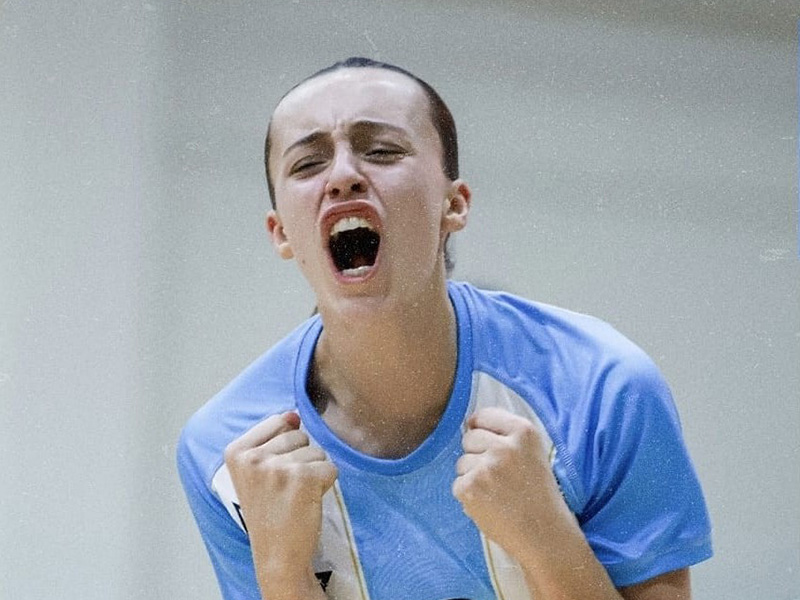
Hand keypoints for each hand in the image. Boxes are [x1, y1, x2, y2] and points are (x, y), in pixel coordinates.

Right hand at [224, 411, 336, 598]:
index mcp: (236, 451)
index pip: (279, 422)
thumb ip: (272, 438)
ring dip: (314, 473)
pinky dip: (327, 484)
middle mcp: (253, 457)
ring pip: (317, 451)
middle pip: (299, 435)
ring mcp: (278, 467)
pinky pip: (331, 467)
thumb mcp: (256, 473)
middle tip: (285, 489)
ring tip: (296, 496)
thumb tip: (294, 414)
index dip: (284, 448)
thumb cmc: (269, 513)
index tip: (273, 476)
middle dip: (300, 460)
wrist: (276, 555)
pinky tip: (308, 502)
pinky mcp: (303, 478)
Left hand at [452, 407, 574, 562]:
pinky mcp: (470, 487)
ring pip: (461, 462)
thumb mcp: (534, 453)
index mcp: (524, 431)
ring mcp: (486, 467)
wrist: (545, 535)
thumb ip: (506, 436)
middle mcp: (504, 446)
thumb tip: (470, 424)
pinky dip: (468, 496)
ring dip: (472, 477)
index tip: (487, 443)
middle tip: (497, 476)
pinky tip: (489, 505)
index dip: (481, 429)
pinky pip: (457, 484)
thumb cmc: (540, 495)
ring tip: (496, 493)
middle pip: (469, 438)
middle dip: (477, 454)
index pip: (484, 415)